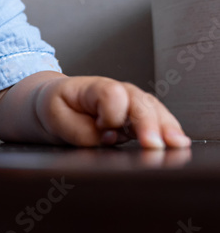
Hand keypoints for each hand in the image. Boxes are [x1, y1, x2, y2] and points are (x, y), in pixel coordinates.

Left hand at [34, 75, 191, 148]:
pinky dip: (168, 130)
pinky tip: (177, 142)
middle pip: (139, 101)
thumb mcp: (55, 118)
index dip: (111, 114)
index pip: (112, 94)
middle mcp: (118, 92)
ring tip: (176, 143)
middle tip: (153, 145)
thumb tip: (109, 138)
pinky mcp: (137, 117)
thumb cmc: (57, 106)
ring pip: (153, 109)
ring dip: (165, 126)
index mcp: (94, 88)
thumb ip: (80, 130)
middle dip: (148, 123)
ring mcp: (130, 103)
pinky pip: (157, 119)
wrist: (55, 102)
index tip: (103, 129)